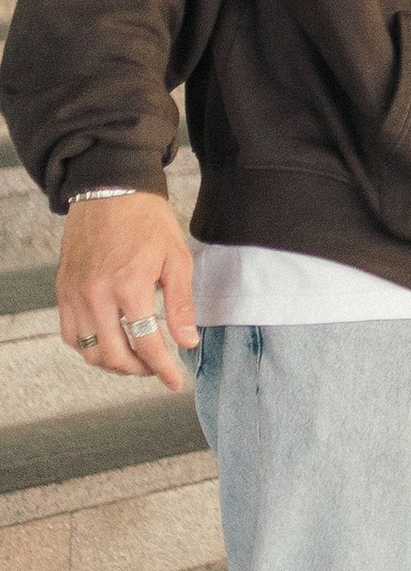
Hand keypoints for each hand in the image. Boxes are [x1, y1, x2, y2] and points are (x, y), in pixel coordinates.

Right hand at [58, 194, 198, 391]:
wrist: (110, 189)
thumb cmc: (147, 220)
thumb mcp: (176, 259)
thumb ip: (180, 305)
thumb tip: (187, 342)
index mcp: (130, 287)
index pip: (147, 344)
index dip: (163, 369)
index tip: (175, 382)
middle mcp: (97, 295)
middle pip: (114, 356)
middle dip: (139, 370)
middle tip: (156, 368)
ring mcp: (75, 294)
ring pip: (88, 351)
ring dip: (112, 363)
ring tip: (135, 358)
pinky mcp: (63, 289)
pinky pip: (70, 333)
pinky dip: (87, 347)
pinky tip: (107, 342)